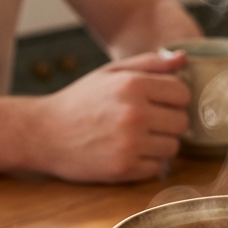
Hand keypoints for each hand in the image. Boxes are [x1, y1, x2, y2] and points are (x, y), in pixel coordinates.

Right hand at [36, 51, 190, 181]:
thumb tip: (184, 58)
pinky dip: (147, 162)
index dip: (174, 98)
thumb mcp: (110, 72)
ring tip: (139, 137)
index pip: (182, 93)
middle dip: (170, 121)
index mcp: (133, 85)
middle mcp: (135, 114)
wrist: (43, 134)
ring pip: (173, 147)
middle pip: (182, 122)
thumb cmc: (80, 100)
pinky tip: (129, 152)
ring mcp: (130, 143)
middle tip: (149, 122)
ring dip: (161, 143)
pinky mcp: (124, 169)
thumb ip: (149, 63)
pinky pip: (157, 168)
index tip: (160, 102)